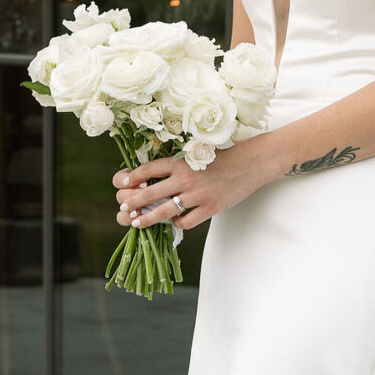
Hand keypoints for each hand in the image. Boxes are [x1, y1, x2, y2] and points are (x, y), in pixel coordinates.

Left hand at [113, 141, 265, 234]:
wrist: (252, 162)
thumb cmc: (226, 154)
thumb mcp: (198, 151)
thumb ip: (179, 162)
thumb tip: (156, 174)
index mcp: (181, 161)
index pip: (147, 170)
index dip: (131, 177)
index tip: (121, 183)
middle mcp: (185, 178)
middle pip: (149, 194)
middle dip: (132, 202)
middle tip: (123, 207)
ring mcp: (197, 195)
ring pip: (163, 212)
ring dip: (146, 218)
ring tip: (136, 222)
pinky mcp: (210, 208)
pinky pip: (186, 221)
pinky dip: (177, 223)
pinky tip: (174, 221)